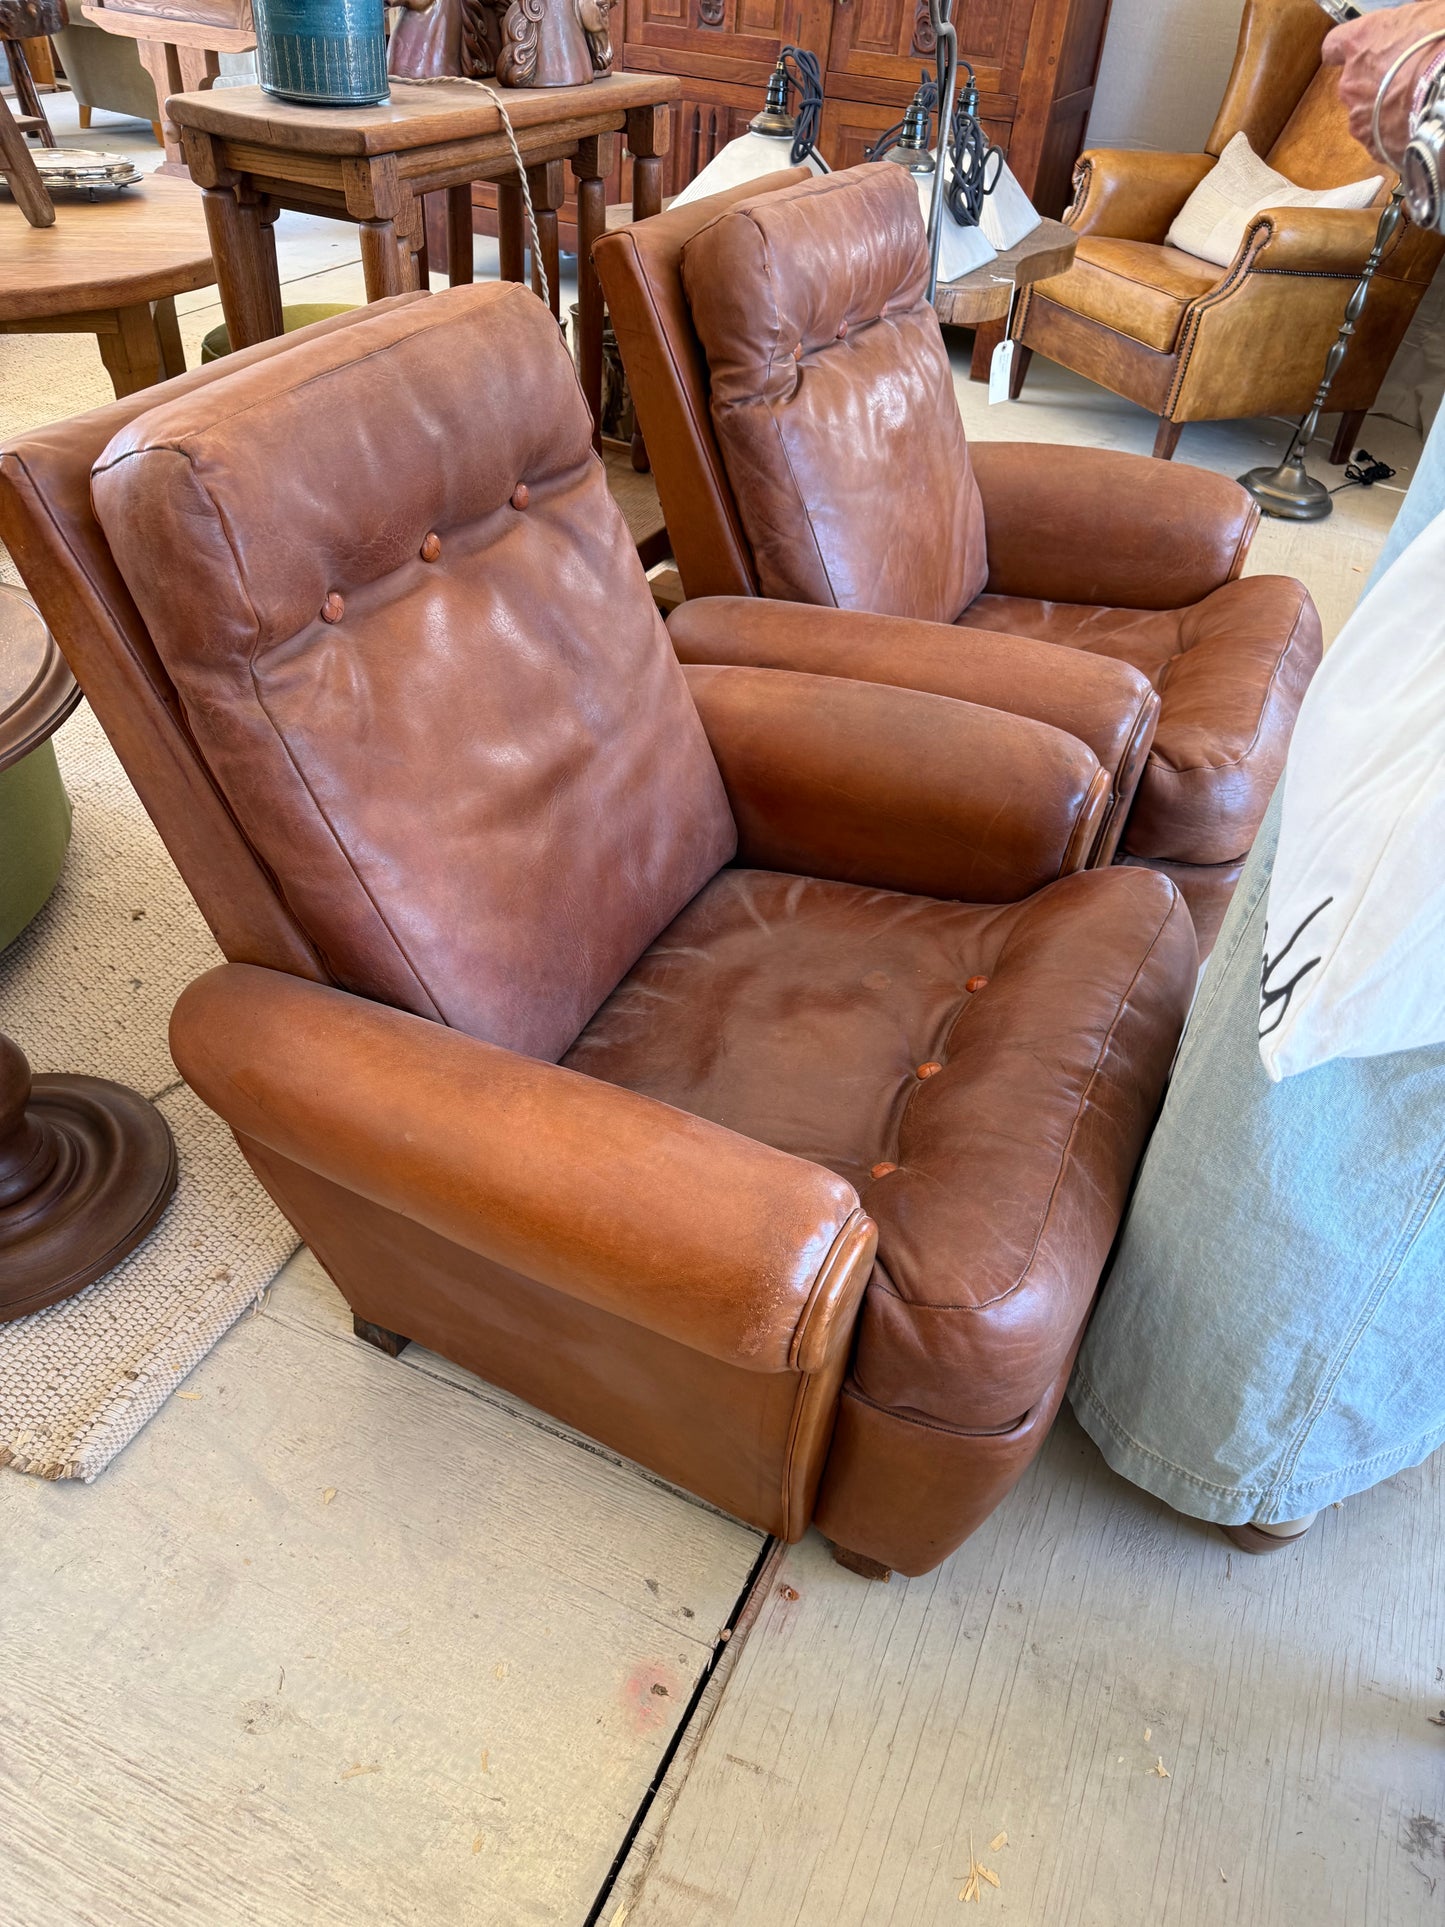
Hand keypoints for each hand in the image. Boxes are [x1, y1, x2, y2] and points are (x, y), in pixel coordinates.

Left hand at [1323, 2, 1444, 167]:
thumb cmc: (1436, 47)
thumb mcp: (1421, 17)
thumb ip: (1400, 28)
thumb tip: (1406, 31)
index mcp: (1358, 44)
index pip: (1334, 46)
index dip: (1345, 50)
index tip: (1355, 53)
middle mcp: (1350, 83)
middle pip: (1353, 84)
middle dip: (1374, 83)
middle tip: (1403, 79)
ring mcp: (1359, 119)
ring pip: (1365, 114)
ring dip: (1383, 110)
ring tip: (1411, 105)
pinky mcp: (1373, 146)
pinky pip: (1380, 139)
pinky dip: (1394, 133)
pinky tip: (1413, 124)